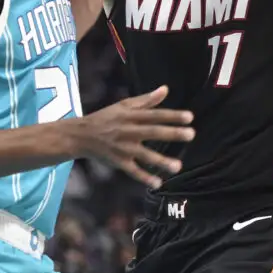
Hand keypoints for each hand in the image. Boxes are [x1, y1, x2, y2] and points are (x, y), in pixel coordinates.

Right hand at [75, 85, 193, 188]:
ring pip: (144, 155)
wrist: (81, 135)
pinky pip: (132, 171)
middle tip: (191, 134)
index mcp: (130, 116)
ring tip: (178, 166)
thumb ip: (147, 100)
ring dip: (161, 160)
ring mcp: (123, 148)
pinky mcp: (118, 162)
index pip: (155, 115)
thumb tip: (166, 89)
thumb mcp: (124, 105)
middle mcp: (127, 131)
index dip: (172, 116)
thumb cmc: (106, 117)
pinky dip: (144, 177)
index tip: (190, 117)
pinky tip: (158, 183)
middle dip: (172, 133)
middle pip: (152, 132)